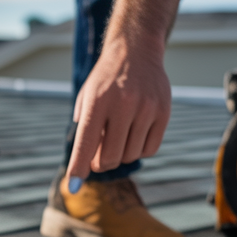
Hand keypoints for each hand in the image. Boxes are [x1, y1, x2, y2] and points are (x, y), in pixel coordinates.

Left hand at [67, 0, 181, 186]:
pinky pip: (149, 150)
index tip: (73, 186)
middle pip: (110, 157)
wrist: (136, 50)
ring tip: (117, 137)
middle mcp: (123, 104)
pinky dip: (139, 150)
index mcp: (98, 100)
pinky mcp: (163, 112)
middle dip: (100, 163)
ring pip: (130, 156)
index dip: (79, 168)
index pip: (86, 143)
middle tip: (98, 157)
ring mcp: (146, 108)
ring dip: (120, 155)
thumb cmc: (106, 80)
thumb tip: (85, 169)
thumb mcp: (87, 98)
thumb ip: (84, 131)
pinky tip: (133, 135)